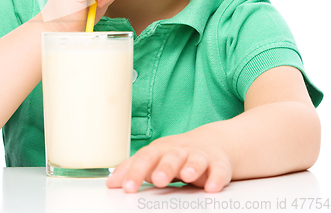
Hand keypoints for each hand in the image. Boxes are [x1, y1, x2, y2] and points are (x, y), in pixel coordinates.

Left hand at [106, 130, 232, 192]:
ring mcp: (200, 157)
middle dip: (165, 168)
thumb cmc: (177, 154)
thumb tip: (111, 183)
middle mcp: (180, 152)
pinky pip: (219, 171)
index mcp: (161, 150)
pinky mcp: (219, 165)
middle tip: (157, 179)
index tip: (126, 187)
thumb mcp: (154, 158)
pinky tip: (212, 187)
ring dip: (191, 167)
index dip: (136, 171)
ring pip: (195, 160)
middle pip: (171, 157)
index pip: (146, 158)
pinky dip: (216, 178)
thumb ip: (133, 169)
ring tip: (186, 176)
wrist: (212, 142)